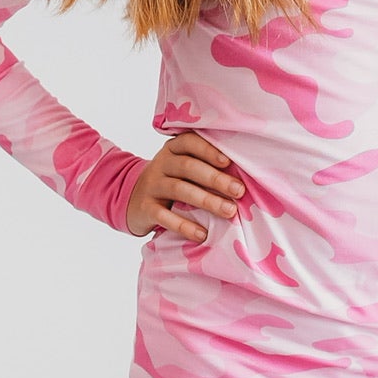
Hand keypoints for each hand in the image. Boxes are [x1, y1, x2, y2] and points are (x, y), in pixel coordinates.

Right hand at [125, 130, 244, 240]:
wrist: (132, 198)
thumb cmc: (172, 181)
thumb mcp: (183, 167)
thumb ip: (205, 165)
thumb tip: (245, 176)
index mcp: (173, 149)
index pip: (190, 142)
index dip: (208, 150)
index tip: (229, 162)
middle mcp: (161, 164)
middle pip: (188, 167)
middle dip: (215, 179)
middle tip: (239, 191)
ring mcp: (152, 185)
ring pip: (179, 189)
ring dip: (206, 200)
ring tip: (229, 211)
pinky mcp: (145, 208)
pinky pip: (164, 217)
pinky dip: (184, 226)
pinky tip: (202, 234)